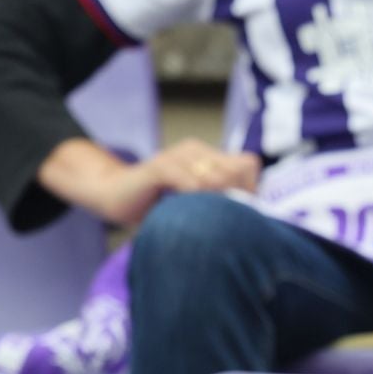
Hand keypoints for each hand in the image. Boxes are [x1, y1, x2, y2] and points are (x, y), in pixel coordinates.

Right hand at [90, 137, 261, 227]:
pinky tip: (185, 214)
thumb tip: (256, 222)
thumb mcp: (196, 203)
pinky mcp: (159, 167)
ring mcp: (177, 156)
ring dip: (214, 204)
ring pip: (217, 179)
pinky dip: (194, 201)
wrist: (116, 197)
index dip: (249, 190)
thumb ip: (221, 203)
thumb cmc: (159, 205)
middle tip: (217, 220)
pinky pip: (190, 183)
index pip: (249, 165)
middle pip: (237, 172)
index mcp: (208, 156)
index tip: (236, 212)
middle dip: (234, 200)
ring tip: (200, 219)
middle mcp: (195, 151)